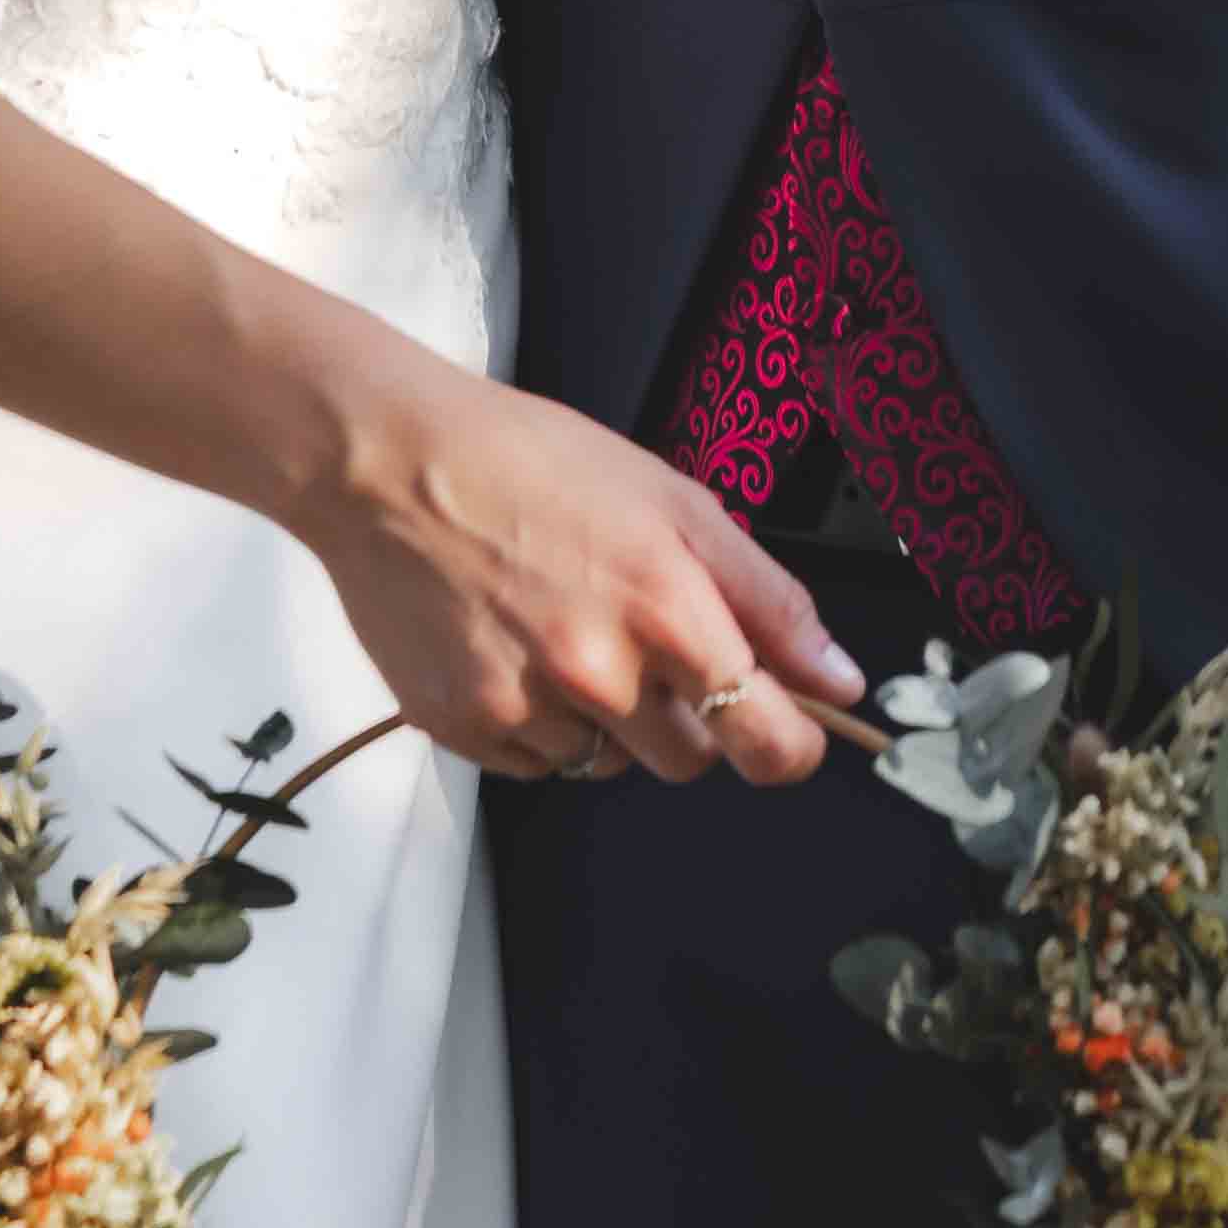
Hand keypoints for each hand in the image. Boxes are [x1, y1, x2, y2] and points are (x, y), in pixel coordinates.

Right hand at [292, 349, 866, 794]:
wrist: (389, 463)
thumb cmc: (531, 463)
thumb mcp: (676, 504)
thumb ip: (769, 601)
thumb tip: (838, 678)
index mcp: (668, 610)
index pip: (768, 743)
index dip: (790, 746)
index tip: (787, 732)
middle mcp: (600, 673)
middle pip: (689, 761)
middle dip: (685, 715)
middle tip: (643, 640)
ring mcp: (528, 708)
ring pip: (609, 764)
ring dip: (607, 719)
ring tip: (562, 627)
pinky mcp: (466, 729)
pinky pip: (537, 763)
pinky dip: (539, 722)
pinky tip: (514, 647)